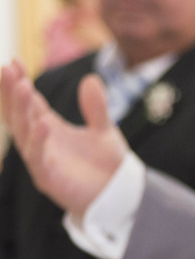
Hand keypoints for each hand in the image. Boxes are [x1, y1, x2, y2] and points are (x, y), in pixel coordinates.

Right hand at [0, 60, 128, 216]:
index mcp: (49, 129)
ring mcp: (41, 160)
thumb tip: (91, 78)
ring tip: (23, 87)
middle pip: (19, 114)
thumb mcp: (104, 131)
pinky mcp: (47, 178)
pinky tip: (43, 122)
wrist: (119, 196)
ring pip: (24, 132)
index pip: (29, 103)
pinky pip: (38, 156)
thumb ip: (96, 107)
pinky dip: (39, 139)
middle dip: (12, 93)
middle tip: (7, 69)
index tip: (14, 62)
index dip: (20, 83)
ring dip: (22, 110)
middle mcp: (40, 143)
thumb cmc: (108, 166)